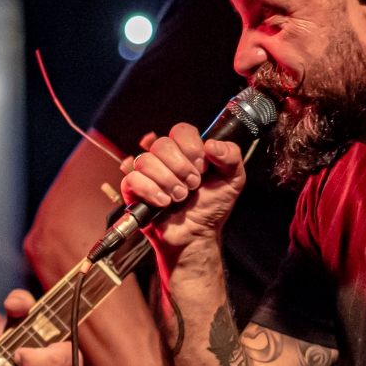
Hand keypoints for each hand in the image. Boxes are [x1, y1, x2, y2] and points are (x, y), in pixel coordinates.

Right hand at [117, 124, 247, 257]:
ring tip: (180, 197)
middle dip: (181, 168)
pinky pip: (133, 179)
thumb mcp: (233, 180)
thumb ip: (231, 156)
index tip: (203, 168)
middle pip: (161, 144)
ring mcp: (148, 173)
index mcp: (186, 150)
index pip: (181, 130)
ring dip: (168, 182)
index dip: (192, 147)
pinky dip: (151, 191)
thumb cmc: (212, 207)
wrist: (197, 234)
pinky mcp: (133, 190)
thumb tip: (212, 144)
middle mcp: (165, 158)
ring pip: (146, 160)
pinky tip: (164, 202)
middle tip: (193, 185)